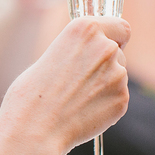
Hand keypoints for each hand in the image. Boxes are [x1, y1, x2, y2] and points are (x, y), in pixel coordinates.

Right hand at [0, 16, 129, 154]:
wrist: (34, 128)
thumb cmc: (32, 92)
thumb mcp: (53, 54)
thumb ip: (80, 50)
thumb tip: (94, 56)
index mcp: (85, 29)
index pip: (120, 26)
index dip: (114, 37)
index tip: (106, 46)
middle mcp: (105, 47)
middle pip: (118, 52)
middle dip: (104, 64)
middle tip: (78, 80)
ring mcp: (117, 74)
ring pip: (117, 76)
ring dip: (104, 85)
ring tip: (76, 98)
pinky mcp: (122, 99)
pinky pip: (117, 98)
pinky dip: (105, 104)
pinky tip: (83, 111)